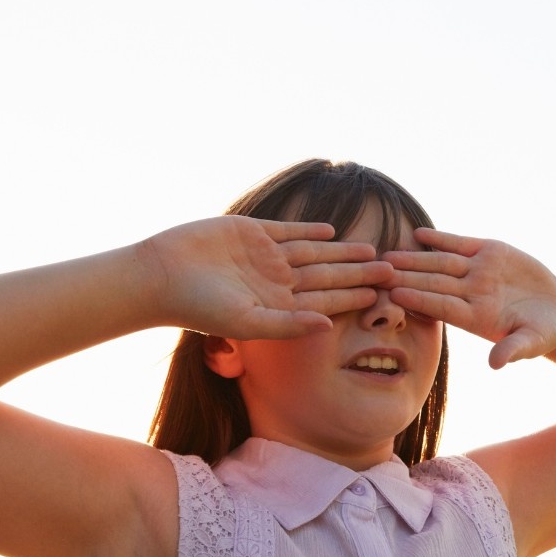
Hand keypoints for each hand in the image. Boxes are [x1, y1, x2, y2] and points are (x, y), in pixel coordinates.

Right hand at [145, 216, 393, 338]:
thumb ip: (289, 325)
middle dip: (359, 272)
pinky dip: (309, 229)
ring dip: (342, 250)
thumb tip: (329, 327)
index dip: (355, 296)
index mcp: (278, 305)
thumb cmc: (201, 307)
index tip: (386, 295)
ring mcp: (265, 255)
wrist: (162, 275)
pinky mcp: (251, 232)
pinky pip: (287, 230)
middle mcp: (276, 281)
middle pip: (327, 274)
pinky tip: (331, 230)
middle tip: (393, 269)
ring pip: (314, 251)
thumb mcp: (248, 322)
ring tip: (372, 248)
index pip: (326, 299)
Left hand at [381, 228, 555, 368]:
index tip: (396, 295)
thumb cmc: (542, 331)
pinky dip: (440, 238)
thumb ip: (515, 349)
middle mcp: (470, 293)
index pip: (442, 307)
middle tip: (377, 271)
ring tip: (389, 254)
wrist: (553, 308)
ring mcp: (477, 272)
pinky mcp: (488, 252)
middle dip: (406, 277)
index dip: (420, 299)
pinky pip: (459, 244)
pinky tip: (418, 233)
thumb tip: (497, 364)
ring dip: (414, 258)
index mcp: (475, 317)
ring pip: (440, 262)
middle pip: (433, 283)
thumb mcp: (534, 341)